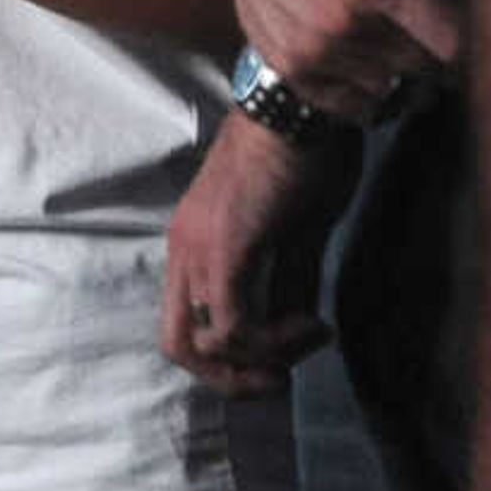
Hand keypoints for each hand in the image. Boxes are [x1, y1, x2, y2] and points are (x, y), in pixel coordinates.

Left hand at [160, 110, 349, 393]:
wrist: (302, 110)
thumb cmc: (304, 158)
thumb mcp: (298, 231)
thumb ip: (290, 279)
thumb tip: (297, 323)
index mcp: (192, 244)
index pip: (184, 325)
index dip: (229, 360)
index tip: (283, 357)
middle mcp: (183, 251)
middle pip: (177, 348)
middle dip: (232, 380)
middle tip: (282, 377)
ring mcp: (198, 250)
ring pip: (202, 346)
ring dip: (264, 360)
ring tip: (310, 336)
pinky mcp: (224, 250)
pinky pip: (232, 328)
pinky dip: (274, 343)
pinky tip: (312, 325)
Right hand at [194, 0, 466, 123]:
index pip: (453, 48)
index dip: (472, 41)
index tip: (469, 24)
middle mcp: (342, 24)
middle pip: (422, 70)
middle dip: (434, 50)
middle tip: (433, 24)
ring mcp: (311, 48)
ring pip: (386, 86)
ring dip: (398, 70)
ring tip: (398, 36)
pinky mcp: (286, 61)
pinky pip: (346, 103)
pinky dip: (363, 90)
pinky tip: (366, 58)